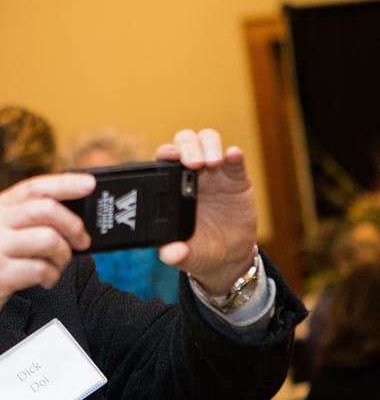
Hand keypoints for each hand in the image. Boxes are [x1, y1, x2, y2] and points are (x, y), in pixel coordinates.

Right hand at [0, 173, 94, 353]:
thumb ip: (25, 220)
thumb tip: (71, 217)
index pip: (35, 187)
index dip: (65, 184)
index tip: (90, 184)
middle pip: (46, 211)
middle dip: (73, 226)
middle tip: (82, 241)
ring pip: (48, 240)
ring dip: (63, 256)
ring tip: (57, 266)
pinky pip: (40, 269)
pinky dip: (51, 276)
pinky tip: (45, 279)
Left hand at [156, 128, 257, 295]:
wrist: (228, 257)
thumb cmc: (199, 250)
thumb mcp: (186, 256)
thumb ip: (176, 254)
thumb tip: (169, 254)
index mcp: (171, 187)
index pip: (164, 160)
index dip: (166, 152)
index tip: (168, 155)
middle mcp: (190, 174)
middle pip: (185, 143)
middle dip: (188, 146)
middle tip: (193, 163)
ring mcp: (214, 174)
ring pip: (208, 142)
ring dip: (209, 145)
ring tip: (212, 163)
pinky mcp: (237, 179)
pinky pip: (235, 161)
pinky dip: (234, 155)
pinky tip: (233, 156)